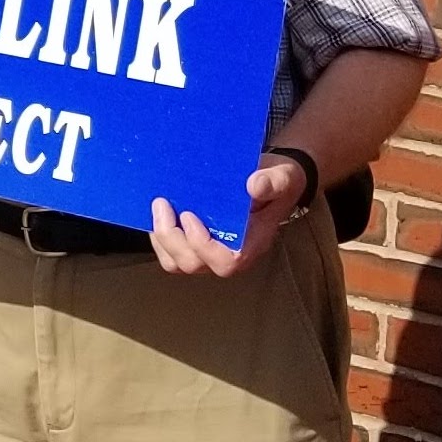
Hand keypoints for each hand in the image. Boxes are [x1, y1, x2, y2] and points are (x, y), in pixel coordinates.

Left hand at [145, 154, 306, 276]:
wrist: (270, 182)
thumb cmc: (278, 184)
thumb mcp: (284, 178)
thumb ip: (274, 183)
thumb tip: (254, 185)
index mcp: (251, 245)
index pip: (226, 262)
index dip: (203, 246)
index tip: (189, 216)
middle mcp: (228, 255)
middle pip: (193, 264)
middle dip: (172, 238)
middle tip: (162, 204)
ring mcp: (209, 253)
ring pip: (176, 263)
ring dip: (161, 239)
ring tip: (158, 208)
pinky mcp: (194, 245)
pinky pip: (170, 254)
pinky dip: (159, 238)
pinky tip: (157, 213)